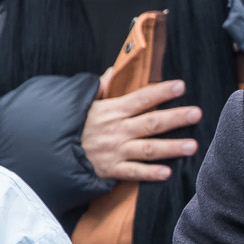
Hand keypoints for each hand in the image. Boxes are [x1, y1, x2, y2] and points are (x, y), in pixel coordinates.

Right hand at [81, 75, 202, 182]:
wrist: (47, 152)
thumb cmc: (70, 124)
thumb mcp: (83, 102)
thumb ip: (101, 87)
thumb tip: (114, 70)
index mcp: (111, 110)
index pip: (141, 98)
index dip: (161, 92)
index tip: (181, 86)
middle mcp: (116, 130)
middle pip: (150, 123)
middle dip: (175, 118)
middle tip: (197, 114)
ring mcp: (114, 151)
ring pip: (147, 149)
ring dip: (171, 148)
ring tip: (193, 146)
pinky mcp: (110, 170)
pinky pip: (132, 172)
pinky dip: (149, 173)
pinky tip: (167, 172)